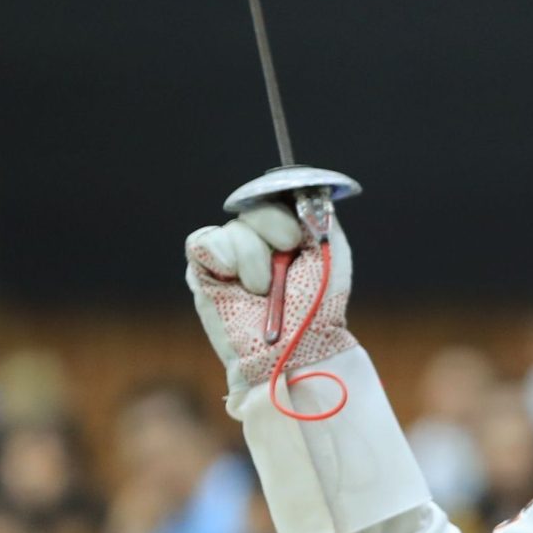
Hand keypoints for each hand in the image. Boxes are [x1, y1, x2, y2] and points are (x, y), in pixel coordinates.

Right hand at [183, 201, 356, 397]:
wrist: (294, 346)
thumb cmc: (317, 308)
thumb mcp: (330, 253)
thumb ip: (317, 215)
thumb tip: (302, 186)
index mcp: (287, 233)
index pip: (276, 197)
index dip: (285, 213)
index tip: (298, 239)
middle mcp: (256, 240)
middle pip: (255, 208)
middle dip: (275, 232)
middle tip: (286, 262)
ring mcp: (228, 254)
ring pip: (234, 228)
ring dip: (256, 261)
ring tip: (263, 291)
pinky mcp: (202, 269)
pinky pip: (205, 242)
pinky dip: (227, 261)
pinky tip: (238, 285)